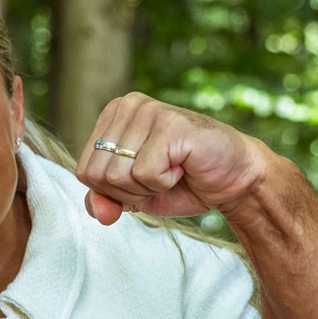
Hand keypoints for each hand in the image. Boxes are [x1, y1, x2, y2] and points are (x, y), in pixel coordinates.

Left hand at [74, 93, 272, 224]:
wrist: (234, 179)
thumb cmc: (183, 183)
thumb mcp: (134, 196)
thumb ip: (106, 201)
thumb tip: (99, 213)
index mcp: (112, 116)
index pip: (84, 171)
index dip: (112, 192)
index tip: (144, 179)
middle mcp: (127, 105)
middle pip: (97, 175)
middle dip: (129, 192)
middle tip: (160, 177)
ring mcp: (148, 111)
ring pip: (118, 175)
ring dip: (148, 187)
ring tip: (172, 170)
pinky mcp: (169, 124)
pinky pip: (145, 173)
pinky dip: (164, 182)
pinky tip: (183, 166)